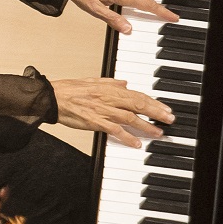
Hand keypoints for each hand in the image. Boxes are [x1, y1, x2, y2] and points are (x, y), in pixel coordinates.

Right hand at [51, 77, 174, 147]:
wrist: (52, 97)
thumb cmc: (69, 90)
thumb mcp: (92, 81)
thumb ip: (111, 82)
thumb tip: (125, 83)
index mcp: (110, 88)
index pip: (137, 95)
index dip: (153, 102)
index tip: (165, 108)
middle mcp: (109, 98)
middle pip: (139, 105)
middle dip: (157, 112)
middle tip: (170, 119)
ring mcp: (103, 111)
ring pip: (130, 118)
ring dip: (147, 126)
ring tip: (158, 132)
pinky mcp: (96, 122)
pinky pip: (115, 130)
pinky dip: (127, 137)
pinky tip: (137, 143)